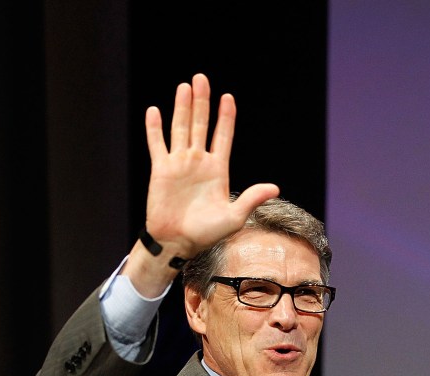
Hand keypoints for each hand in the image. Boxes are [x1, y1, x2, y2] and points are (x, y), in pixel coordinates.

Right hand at [143, 73, 278, 259]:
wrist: (178, 243)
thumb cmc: (207, 234)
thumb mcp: (234, 217)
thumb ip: (251, 198)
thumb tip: (275, 187)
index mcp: (218, 170)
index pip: (223, 136)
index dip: (226, 117)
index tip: (228, 98)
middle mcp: (199, 162)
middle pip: (201, 124)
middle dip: (202, 101)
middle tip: (201, 78)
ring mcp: (179, 164)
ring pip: (181, 128)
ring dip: (182, 107)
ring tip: (185, 86)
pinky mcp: (160, 170)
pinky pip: (157, 144)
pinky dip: (155, 128)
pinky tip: (154, 111)